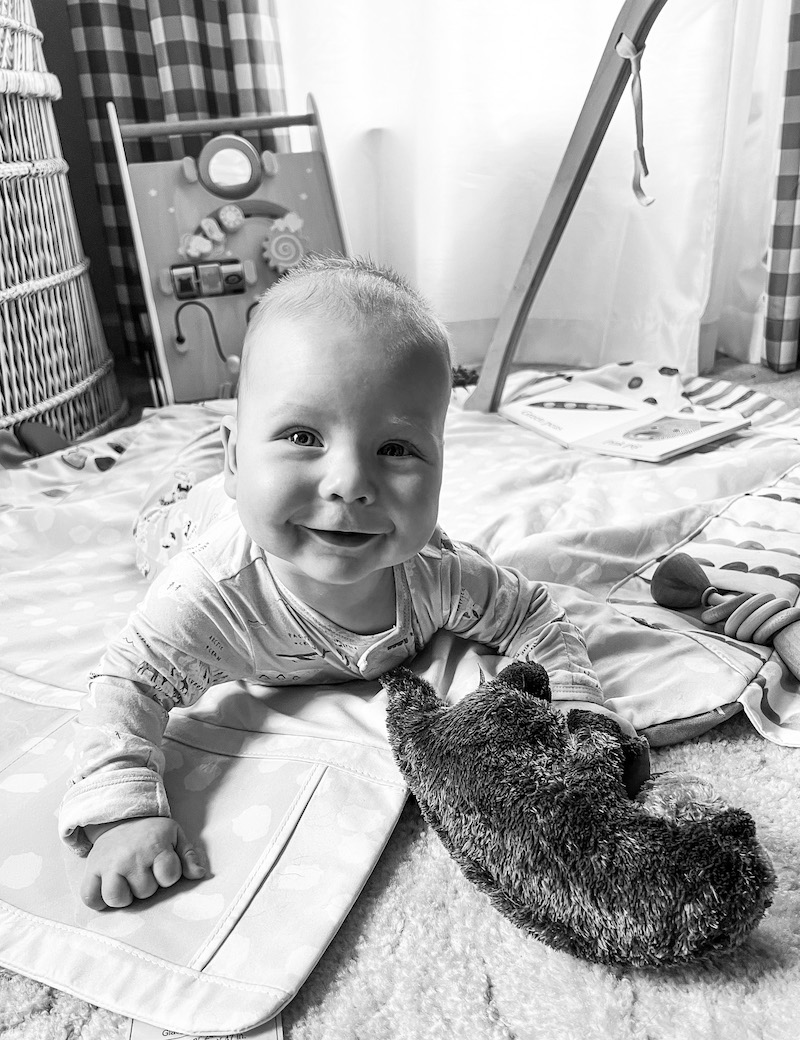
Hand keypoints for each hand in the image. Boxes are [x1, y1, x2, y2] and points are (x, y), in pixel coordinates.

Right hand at [81, 816, 205, 909]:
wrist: (119, 818)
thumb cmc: (151, 832)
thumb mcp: (175, 835)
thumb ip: (188, 856)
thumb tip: (199, 874)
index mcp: (155, 845)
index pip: (169, 877)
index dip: (168, 875)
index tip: (162, 864)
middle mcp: (131, 856)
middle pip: (144, 891)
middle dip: (147, 885)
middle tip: (143, 869)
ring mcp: (108, 864)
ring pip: (117, 899)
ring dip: (124, 895)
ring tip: (127, 882)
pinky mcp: (90, 870)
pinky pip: (90, 898)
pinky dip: (98, 899)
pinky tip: (107, 888)